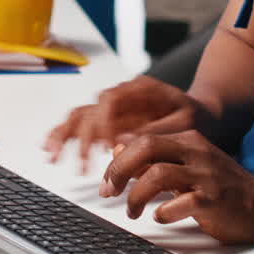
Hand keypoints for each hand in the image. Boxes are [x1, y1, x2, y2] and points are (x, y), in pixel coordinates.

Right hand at [43, 76, 206, 173]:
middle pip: (92, 109)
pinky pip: (81, 124)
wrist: (201, 113)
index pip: (112, 101)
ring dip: (65, 135)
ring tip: (52, 154)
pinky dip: (66, 136)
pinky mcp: (109, 120)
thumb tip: (126, 139)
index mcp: (140, 89)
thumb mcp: (185, 123)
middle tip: (82, 164)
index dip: (104, 124)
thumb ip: (158, 129)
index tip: (106, 148)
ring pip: (80, 115)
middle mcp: (122, 94)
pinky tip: (52, 149)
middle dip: (82, 138)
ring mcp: (113, 107)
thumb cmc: (195, 116)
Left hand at [100, 130, 253, 245]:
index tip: (108, 178)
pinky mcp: (213, 200)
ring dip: (136, 196)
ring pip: (157, 174)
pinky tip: (160, 217)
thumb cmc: (221, 186)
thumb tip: (120, 152)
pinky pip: (180, 203)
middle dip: (119, 170)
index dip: (118, 158)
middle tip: (109, 190)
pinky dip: (163, 212)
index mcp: (189, 139)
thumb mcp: (188, 163)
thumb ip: (158, 157)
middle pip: (146, 147)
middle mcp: (196, 152)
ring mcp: (205, 175)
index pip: (143, 138)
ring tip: (132, 211)